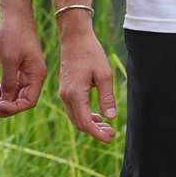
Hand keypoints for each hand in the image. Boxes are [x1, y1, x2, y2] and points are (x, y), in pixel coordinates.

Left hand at [0, 12, 46, 117]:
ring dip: (6, 99)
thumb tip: (7, 101)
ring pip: (19, 93)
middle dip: (9, 106)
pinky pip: (16, 84)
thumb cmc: (14, 35)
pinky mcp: (22, 67)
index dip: (14, 108)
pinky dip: (6, 90)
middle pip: (24, 99)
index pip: (29, 101)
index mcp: (37, 75)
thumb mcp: (9, 60)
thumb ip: (10, 82)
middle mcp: (35, 75)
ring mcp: (29, 71)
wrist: (16, 15)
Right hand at [57, 19, 117, 141]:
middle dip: (95, 132)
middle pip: (79, 124)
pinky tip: (97, 116)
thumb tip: (111, 118)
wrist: (75, 38)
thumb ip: (107, 97)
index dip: (98, 134)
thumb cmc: (91, 53)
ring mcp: (64, 94)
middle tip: (112, 134)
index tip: (111, 138)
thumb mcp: (104, 74)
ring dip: (90, 125)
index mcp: (75, 94)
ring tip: (107, 127)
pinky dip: (85, 116)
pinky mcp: (65, 90)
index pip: (85, 123)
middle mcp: (66, 96)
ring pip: (75, 118)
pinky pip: (74, 110)